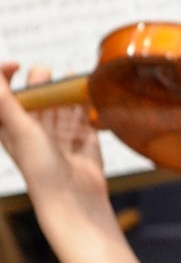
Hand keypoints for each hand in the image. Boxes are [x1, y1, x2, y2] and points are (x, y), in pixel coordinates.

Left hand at [0, 63, 107, 215]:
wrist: (73, 197)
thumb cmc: (39, 167)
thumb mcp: (19, 128)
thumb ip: (6, 100)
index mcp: (11, 125)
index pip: (3, 93)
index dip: (4, 74)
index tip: (17, 65)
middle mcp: (33, 127)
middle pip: (34, 93)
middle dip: (41, 80)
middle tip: (46, 78)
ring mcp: (60, 132)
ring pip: (61, 101)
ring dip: (66, 89)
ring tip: (72, 79)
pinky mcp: (83, 137)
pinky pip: (85, 113)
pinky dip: (87, 102)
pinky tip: (90, 93)